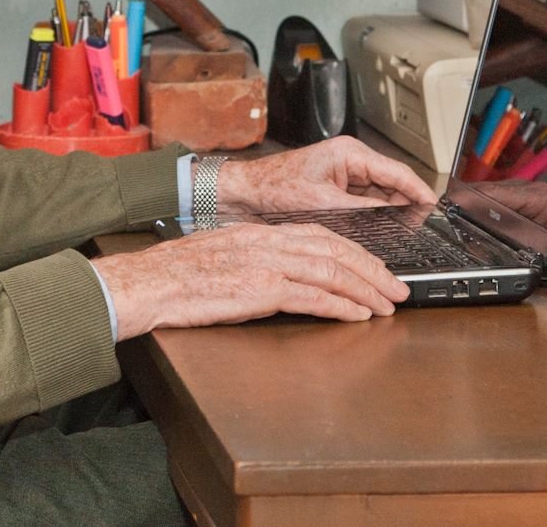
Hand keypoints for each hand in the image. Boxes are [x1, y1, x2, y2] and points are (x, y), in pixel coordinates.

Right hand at [92, 222, 407, 337]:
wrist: (149, 282)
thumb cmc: (176, 275)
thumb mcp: (222, 255)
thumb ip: (255, 259)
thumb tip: (281, 275)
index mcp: (260, 232)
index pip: (320, 234)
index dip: (354, 250)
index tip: (374, 266)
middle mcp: (268, 242)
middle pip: (336, 249)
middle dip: (372, 269)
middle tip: (397, 287)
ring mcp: (266, 264)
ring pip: (332, 270)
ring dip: (366, 289)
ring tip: (387, 304)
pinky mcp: (261, 289)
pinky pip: (313, 296)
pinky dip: (342, 305)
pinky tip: (358, 315)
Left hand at [218, 135, 434, 217]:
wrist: (243, 195)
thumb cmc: (273, 189)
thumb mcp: (325, 204)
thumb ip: (365, 210)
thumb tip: (395, 217)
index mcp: (349, 153)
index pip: (397, 171)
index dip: (419, 191)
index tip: (433, 207)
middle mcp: (349, 160)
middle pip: (392, 183)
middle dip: (406, 205)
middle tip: (419, 228)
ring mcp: (342, 174)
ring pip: (379, 194)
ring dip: (390, 212)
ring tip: (403, 233)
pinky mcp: (334, 189)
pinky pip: (364, 202)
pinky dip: (373, 215)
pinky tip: (379, 231)